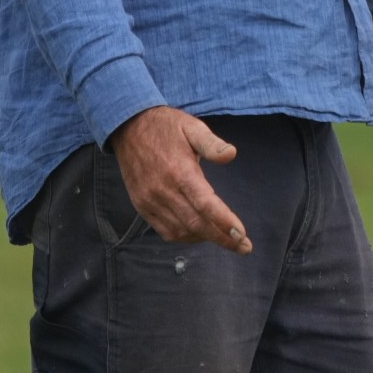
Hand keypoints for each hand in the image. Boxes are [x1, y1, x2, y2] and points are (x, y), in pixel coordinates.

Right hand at [107, 106, 252, 253]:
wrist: (129, 128)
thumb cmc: (166, 127)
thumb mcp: (192, 126)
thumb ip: (212, 143)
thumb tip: (231, 155)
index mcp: (180, 171)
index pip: (205, 204)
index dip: (224, 222)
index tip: (242, 235)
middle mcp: (164, 191)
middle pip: (196, 223)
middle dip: (222, 238)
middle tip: (244, 246)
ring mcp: (150, 201)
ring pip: (181, 230)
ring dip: (205, 238)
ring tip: (226, 240)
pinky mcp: (142, 206)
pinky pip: (165, 231)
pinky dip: (184, 237)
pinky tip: (200, 234)